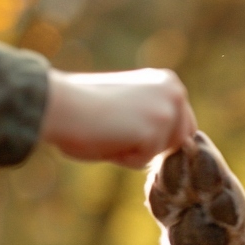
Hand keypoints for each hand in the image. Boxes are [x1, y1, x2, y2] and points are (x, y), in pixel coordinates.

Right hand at [39, 68, 197, 166]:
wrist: (62, 105)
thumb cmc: (86, 107)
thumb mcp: (132, 106)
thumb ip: (154, 118)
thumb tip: (170, 144)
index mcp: (168, 82)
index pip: (182, 127)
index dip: (154, 138)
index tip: (126, 127)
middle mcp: (175, 91)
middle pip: (177, 144)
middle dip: (149, 147)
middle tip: (116, 128)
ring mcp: (168, 109)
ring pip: (161, 154)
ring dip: (136, 152)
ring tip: (112, 130)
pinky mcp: (157, 128)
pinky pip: (144, 161)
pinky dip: (123, 158)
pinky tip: (108, 137)